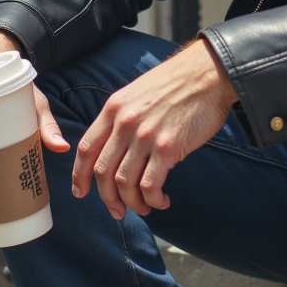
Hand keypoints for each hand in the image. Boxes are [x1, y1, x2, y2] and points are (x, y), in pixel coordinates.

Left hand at [72, 38, 235, 220]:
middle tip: (118, 211)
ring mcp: (145, 136)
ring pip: (124, 183)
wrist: (207, 74)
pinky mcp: (167, 147)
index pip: (86, 148)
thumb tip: (115, 150)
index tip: (81, 192)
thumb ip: (121, 119)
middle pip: (103, 172)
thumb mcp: (136, 93)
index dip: (79, 175)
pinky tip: (161, 201)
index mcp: (113, 109)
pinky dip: (152, 200)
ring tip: (144, 208)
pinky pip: (150, 185)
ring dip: (132, 203)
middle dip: (107, 198)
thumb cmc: (176, 84)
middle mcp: (124, 123)